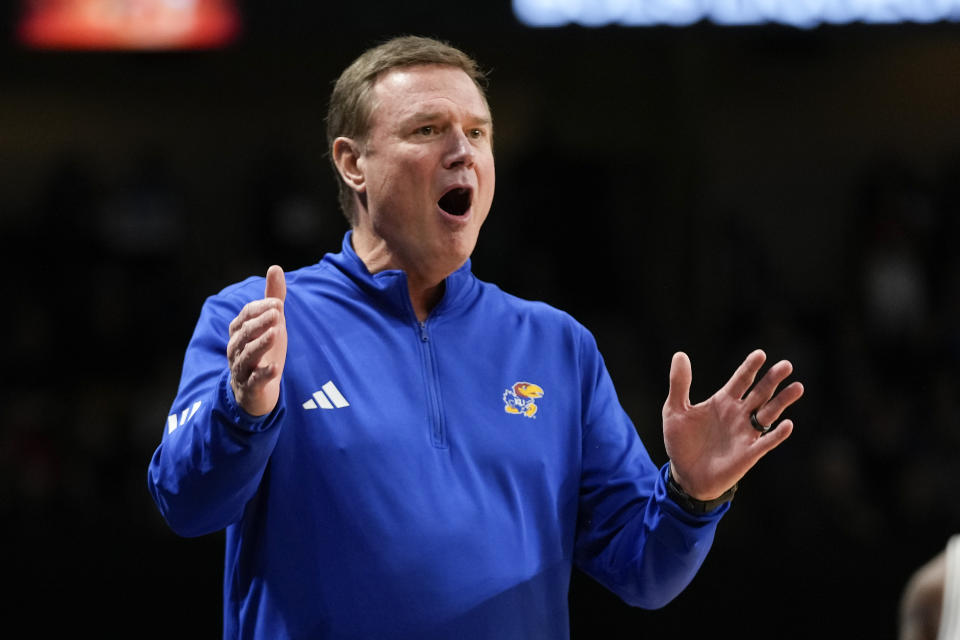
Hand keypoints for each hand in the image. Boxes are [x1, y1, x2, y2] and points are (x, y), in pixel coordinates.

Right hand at [227, 265, 286, 416]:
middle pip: (245, 333)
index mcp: (239, 331)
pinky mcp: (250, 388)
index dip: (261, 309)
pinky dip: (264, 374)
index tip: (278, 303)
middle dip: (260, 323)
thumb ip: (273, 298)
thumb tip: (275, 267)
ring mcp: (241, 369)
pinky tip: (275, 368)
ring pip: (248, 355)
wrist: (255, 392)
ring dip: (261, 344)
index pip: (246, 315)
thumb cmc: (263, 351)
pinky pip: (255, 380)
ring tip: (276, 334)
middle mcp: (236, 349)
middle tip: (279, 314)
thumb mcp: (271, 323)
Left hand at [662, 350, 803, 499]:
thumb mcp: (675, 410)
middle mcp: (739, 414)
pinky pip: (766, 442)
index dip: (750, 367)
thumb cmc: (681, 442)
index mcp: (723, 401)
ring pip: (769, 413)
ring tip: (797, 387)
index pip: (741, 380)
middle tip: (786, 365)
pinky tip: (787, 424)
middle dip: (772, 379)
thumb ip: (679, 384)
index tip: (760, 354)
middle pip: (760, 392)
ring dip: (782, 401)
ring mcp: (746, 433)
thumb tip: (680, 354)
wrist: (685, 475)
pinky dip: (777, 434)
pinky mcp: (749, 453)